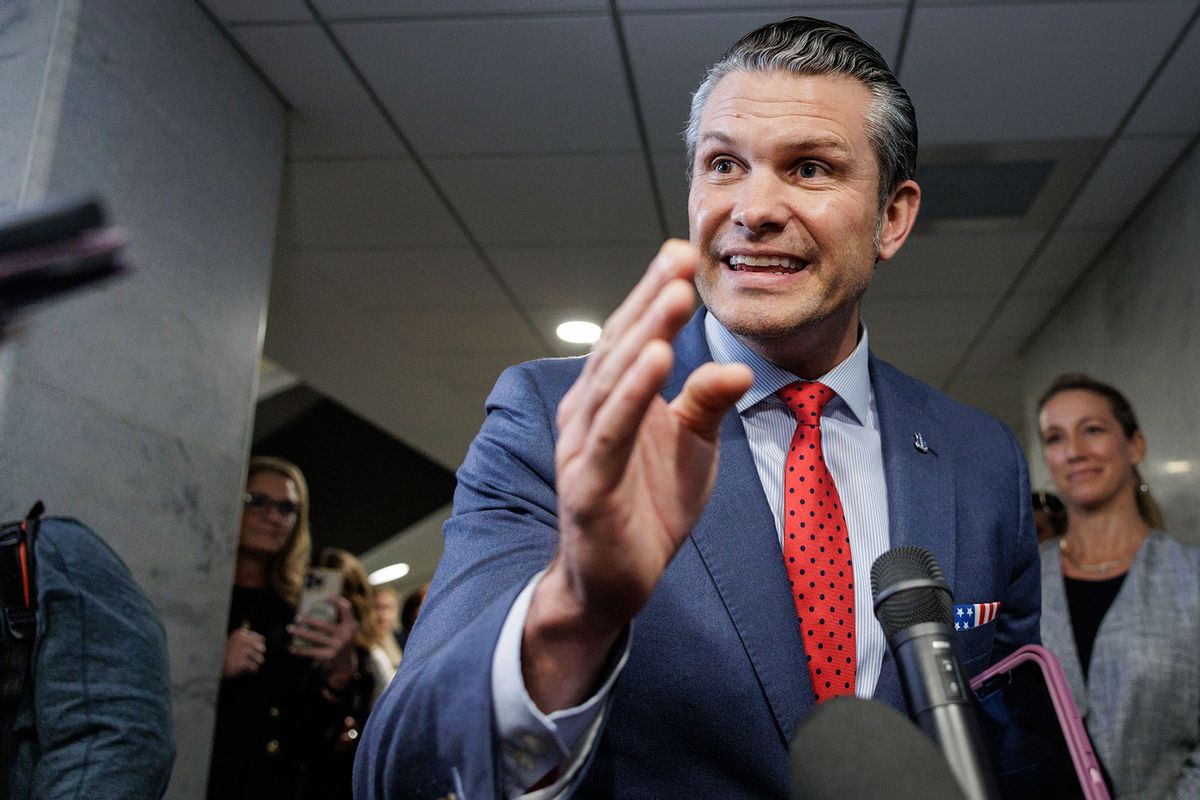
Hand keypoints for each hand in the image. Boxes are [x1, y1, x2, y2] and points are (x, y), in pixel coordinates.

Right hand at [222, 625, 265, 677]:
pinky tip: (245, 670)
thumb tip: (251, 628)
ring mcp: (243, 652)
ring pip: (260, 659)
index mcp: (241, 634)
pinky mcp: (242, 663)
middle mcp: (243, 641)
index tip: (255, 650)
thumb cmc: (221, 652)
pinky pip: (254, 668)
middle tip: (254, 659)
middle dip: (258, 655)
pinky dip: (251, 670)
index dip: (258, 645)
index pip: (260, 639)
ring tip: (249, 665)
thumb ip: (242, 635)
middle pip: (262, 648)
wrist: (210, 663)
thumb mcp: (231, 639)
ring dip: (255, 663)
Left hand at [290, 596, 356, 686]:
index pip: (346, 609)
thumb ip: (339, 619)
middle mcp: (346, 635)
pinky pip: (312, 652)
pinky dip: (301, 650)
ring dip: (300, 633)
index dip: (336, 601)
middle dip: (308, 620)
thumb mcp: (345, 630)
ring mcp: (338, 646)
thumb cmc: (341, 642)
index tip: (325, 598)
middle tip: (297, 617)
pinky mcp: (330, 656)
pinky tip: (292, 648)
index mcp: (350, 626)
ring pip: (315, 638)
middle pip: (324, 624)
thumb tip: (324, 601)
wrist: (345, 666)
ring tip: (290, 629)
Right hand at [523, 240, 752, 711]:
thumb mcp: (693, 447)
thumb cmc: (648, 506)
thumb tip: (736, 365)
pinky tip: (653, 359)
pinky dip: (632, 393)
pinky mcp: (588, 484)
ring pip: (615, 380)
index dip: (656, 294)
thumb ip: (706, 402)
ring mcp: (584, 446)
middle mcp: (589, 412)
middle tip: (680, 258)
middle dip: (652, 300)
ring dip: (644, 334)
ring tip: (674, 296)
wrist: (614, 580)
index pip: (634, 335)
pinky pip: (613, 431)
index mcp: (612, 398)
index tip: (683, 255)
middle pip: (621, 345)